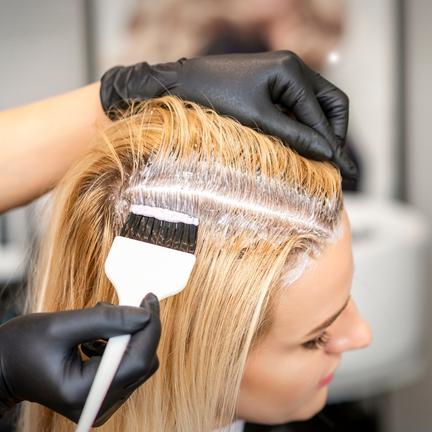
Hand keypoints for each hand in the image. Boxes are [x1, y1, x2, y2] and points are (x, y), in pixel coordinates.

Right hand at [0, 293, 159, 425]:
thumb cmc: (22, 347)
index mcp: (85, 392)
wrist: (2, 369)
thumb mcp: (61, 325)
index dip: (151, 327)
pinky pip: (124, 366)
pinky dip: (117, 345)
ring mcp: (100, 403)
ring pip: (136, 363)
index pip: (139, 361)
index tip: (149, 299)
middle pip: (142, 363)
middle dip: (137, 330)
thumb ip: (106, 320)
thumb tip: (144, 314)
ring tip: (97, 323)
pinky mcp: (101, 395)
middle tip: (119, 307)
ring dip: (125, 336)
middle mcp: (97, 405)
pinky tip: (96, 336)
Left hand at [100, 51, 354, 177]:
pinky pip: (300, 105)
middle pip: (331, 102)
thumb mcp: (258, 121)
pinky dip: (303, 125)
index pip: (324, 113)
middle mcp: (293, 67)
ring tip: (317, 157)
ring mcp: (284, 73)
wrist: (183, 84)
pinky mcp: (274, 83)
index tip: (343, 170)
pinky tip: (298, 144)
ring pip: (317, 104)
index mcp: (291, 70)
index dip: (333, 144)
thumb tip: (327, 154)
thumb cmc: (215, 99)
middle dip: (334, 132)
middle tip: (333, 160)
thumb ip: (295, 136)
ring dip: (320, 130)